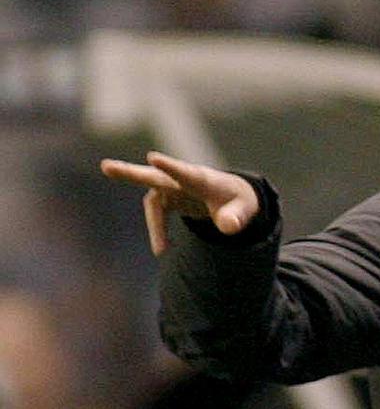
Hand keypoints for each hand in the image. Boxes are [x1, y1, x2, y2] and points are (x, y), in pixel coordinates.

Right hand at [99, 151, 259, 255]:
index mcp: (203, 178)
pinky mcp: (167, 198)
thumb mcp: (244, 210)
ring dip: (154, 227)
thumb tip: (229, 228)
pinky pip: (157, 215)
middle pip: (155, 175)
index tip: (152, 157)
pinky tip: (164, 250)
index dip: (170, 166)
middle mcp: (183, 179)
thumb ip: (237, 217)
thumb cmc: (238, 201)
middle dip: (131, 173)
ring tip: (161, 251)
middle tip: (106, 167)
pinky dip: (158, 232)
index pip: (185, 172)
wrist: (233, 199)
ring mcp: (172, 188)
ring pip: (152, 199)